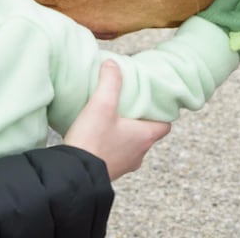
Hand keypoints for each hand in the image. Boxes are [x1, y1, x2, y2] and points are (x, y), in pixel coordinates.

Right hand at [63, 61, 169, 180]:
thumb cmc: (93, 141)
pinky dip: (111, 144)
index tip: (151, 103)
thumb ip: (110, 81)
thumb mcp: (102, 104)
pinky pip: (116, 154)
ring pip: (131, 145)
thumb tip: (112, 64)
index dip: (161, 113)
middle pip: (147, 134)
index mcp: (144, 137)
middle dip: (139, 120)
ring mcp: (125, 165)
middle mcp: (139, 154)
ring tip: (110, 119)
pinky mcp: (110, 171)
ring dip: (124, 133)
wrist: (74, 174)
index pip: (165, 125)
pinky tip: (97, 135)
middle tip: (127, 106)